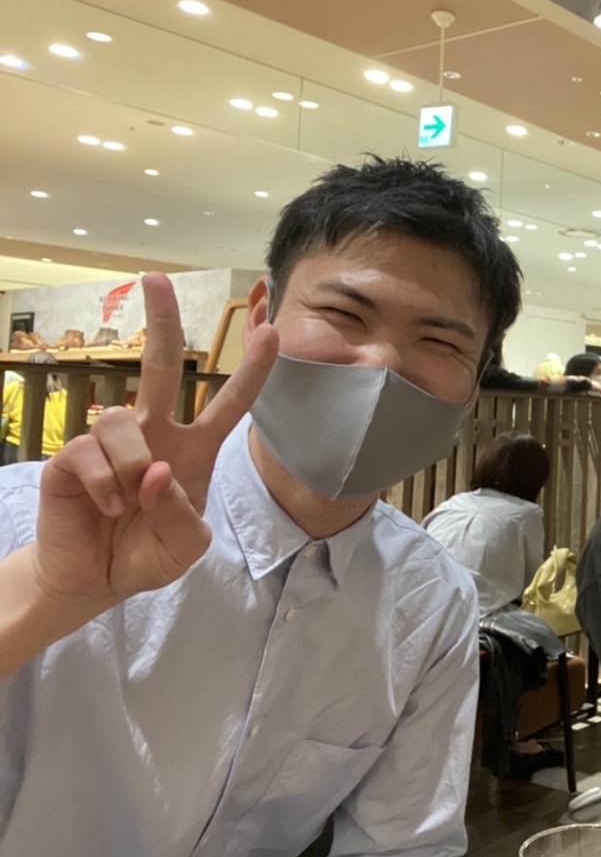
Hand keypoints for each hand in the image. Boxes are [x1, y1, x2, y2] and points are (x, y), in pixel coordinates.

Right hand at [31, 273, 278, 606]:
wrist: (95, 578)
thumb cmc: (147, 553)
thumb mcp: (185, 548)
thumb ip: (183, 516)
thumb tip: (156, 472)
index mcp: (195, 449)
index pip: (230, 403)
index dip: (252, 370)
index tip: (272, 330)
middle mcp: (155, 434)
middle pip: (162, 366)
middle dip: (163, 320)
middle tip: (156, 278)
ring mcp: (112, 442)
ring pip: (124, 420)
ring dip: (133, 466)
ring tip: (128, 503)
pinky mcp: (73, 457)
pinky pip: (90, 453)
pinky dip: (105, 486)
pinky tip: (105, 507)